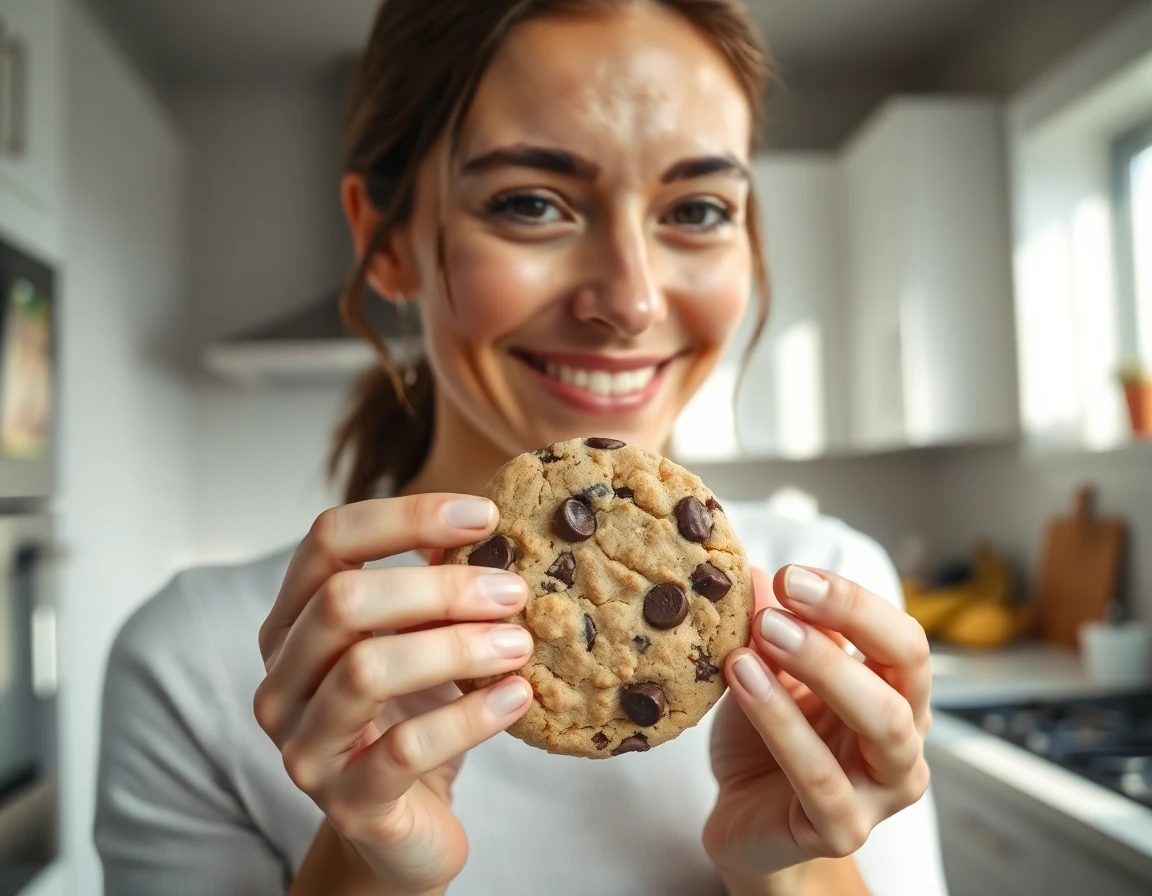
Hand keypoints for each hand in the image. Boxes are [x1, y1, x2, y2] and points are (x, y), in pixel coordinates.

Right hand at [253, 494, 534, 893]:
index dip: (406, 516)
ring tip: (519, 644)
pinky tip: (515, 697)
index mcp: (292, 623)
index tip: (486, 515)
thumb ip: (433, 586)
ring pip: (366, 670)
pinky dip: (469, 716)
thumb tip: (487, 526)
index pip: (328, 540)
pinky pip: (404, 749)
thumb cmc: (412, 718)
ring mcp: (305, 745)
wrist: (405, 828)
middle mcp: (282, 680)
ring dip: (456, 647)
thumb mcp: (418, 641)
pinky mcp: (347, 804)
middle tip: (513, 591)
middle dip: (439, 587)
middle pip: (343, 600)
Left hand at [703, 565, 930, 883]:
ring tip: (759, 635)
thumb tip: (749, 570)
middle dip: (847, 622)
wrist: (744, 822)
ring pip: (880, 723)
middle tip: (783, 599)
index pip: (902, 637)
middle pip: (905, 670)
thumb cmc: (766, 742)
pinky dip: (781, 725)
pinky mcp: (843, 830)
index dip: (853, 601)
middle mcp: (903, 741)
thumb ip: (771, 625)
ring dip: (821, 669)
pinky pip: (822, 779)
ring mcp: (881, 791)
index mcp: (895, 695)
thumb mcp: (768, 672)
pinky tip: (743, 682)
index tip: (793, 576)